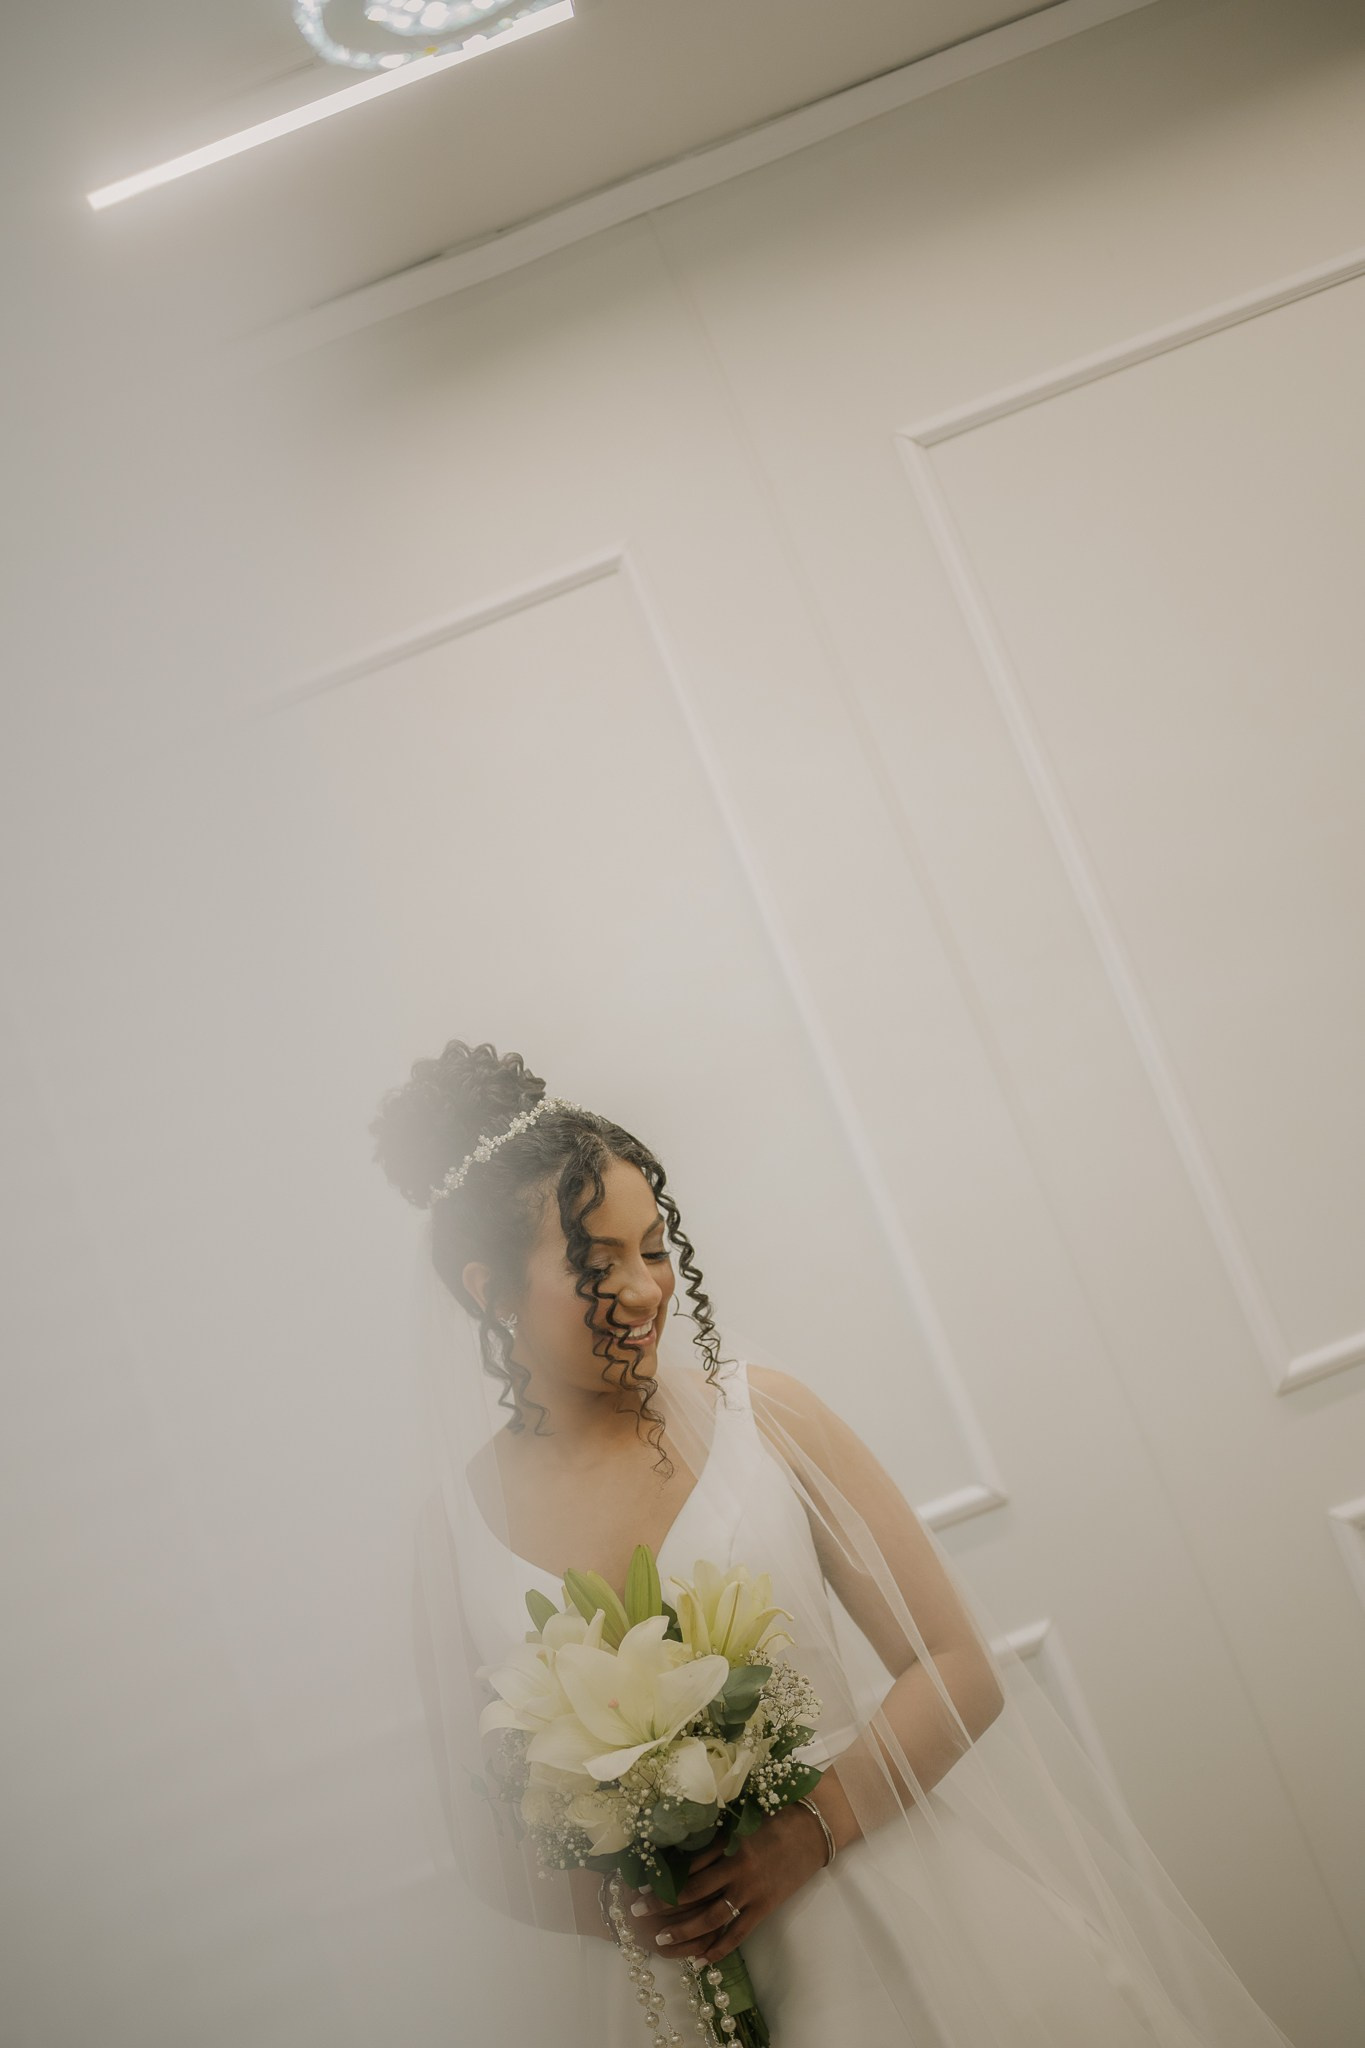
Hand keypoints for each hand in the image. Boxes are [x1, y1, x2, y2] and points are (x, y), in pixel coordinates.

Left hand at [628, 1804, 827, 1966]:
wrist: (814, 1828)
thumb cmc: (776, 1814)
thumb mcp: (741, 1817)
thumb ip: (715, 1832)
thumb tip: (681, 1841)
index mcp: (728, 1841)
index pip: (687, 1862)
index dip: (662, 1875)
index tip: (640, 1882)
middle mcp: (736, 1867)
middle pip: (692, 1891)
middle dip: (663, 1903)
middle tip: (637, 1911)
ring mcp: (751, 1890)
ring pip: (711, 1916)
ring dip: (684, 1930)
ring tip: (661, 1938)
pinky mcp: (766, 1906)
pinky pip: (738, 1933)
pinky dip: (719, 1948)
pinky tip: (702, 1958)